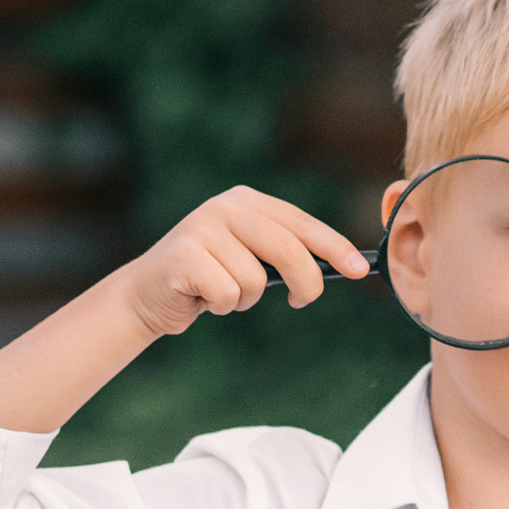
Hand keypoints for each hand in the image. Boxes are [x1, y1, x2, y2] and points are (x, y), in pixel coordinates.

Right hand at [119, 186, 368, 337]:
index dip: (335, 247)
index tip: (359, 270)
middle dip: (306, 283)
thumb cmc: (210, 278)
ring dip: (246, 300)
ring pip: (256, 280)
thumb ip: (286, 252)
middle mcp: (225, 207)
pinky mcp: (183, 255)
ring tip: (223, 293)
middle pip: (288, 249)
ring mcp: (202, 228)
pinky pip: (229, 294)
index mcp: (247, 201)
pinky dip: (222, 307)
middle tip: (301, 301)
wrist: (148, 293)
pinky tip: (203, 297)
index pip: (302, 223)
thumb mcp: (250, 256)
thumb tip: (343, 265)